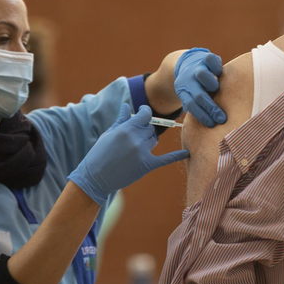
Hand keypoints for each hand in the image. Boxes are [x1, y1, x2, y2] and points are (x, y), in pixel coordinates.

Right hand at [68, 104, 188, 205]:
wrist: (95, 178)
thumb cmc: (99, 154)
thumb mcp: (109, 134)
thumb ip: (121, 119)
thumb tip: (127, 105)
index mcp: (126, 129)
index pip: (145, 115)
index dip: (146, 113)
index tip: (144, 113)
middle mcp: (136, 139)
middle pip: (150, 128)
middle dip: (143, 129)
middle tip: (133, 136)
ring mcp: (142, 153)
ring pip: (153, 140)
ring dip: (148, 140)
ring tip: (134, 147)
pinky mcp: (147, 165)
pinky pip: (166, 159)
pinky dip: (177, 156)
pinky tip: (187, 153)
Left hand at [174, 48, 226, 127]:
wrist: (186, 63)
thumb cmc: (195, 86)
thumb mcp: (190, 95)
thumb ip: (197, 106)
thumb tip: (211, 125)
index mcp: (183, 90)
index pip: (192, 106)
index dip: (202, 116)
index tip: (212, 124)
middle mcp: (189, 79)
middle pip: (199, 95)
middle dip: (211, 108)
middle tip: (222, 118)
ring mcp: (197, 68)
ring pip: (202, 75)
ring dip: (211, 84)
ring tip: (217, 90)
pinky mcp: (205, 58)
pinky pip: (210, 60)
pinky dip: (216, 66)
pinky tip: (221, 73)